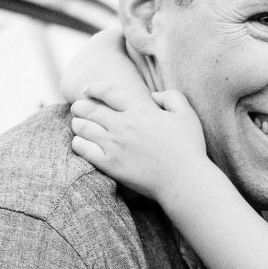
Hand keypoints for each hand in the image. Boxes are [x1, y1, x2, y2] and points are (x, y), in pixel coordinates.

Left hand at [69, 83, 222, 207]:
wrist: (184, 181)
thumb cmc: (189, 149)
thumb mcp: (187, 115)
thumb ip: (172, 98)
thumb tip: (154, 95)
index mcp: (140, 110)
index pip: (108, 91)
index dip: (94, 88)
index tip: (88, 90)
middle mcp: (123, 124)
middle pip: (90, 109)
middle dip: (80, 106)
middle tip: (77, 108)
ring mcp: (115, 145)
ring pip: (83, 127)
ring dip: (78, 124)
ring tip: (78, 125)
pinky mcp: (110, 164)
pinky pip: (83, 149)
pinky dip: (78, 143)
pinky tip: (80, 143)